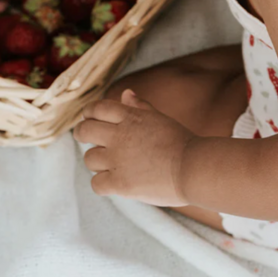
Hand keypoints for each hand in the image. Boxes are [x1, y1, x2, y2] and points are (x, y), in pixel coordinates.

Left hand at [75, 90, 195, 206]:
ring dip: (98, 160)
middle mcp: (120, 136)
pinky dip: (103, 183)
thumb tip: (126, 93)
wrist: (194, 168)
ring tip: (111, 163)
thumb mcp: (160, 119)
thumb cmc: (181, 142)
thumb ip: (140, 107)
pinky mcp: (119, 183)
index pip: (98, 108)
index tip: (89, 117)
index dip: (89, 112)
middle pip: (85, 130)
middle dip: (83, 133)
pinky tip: (114, 182)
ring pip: (90, 158)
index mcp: (131, 117)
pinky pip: (96, 183)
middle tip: (86, 137)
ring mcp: (118, 160)